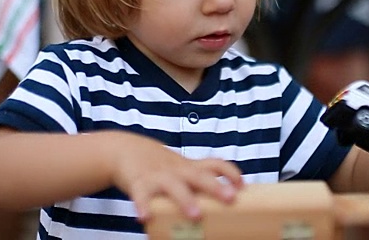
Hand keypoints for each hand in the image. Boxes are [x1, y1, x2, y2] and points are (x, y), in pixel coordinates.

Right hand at [108, 134, 243, 222]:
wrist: (126, 150)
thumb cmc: (161, 167)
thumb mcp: (182, 169)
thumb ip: (198, 184)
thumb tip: (221, 210)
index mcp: (190, 167)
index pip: (216, 164)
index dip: (231, 173)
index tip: (242, 185)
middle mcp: (178, 170)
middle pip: (199, 176)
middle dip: (215, 187)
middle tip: (230, 198)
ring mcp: (158, 177)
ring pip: (174, 186)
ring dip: (185, 200)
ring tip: (195, 215)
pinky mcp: (139, 184)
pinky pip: (141, 195)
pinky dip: (143, 206)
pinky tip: (146, 217)